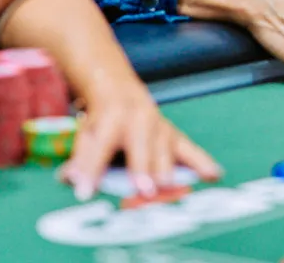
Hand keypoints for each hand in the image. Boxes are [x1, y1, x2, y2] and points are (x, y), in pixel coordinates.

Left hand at [60, 78, 220, 199]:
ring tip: (170, 189)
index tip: (85, 192)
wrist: (119, 90)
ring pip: (165, 148)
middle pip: (140, 146)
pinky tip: (214, 175)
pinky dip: (202, 162)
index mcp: (111, 119)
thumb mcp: (86, 133)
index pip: (99, 147)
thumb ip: (81, 158)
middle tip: (144, 190)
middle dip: (143, 168)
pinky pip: (190, 150)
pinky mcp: (174, 136)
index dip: (91, 170)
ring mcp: (160, 126)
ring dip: (168, 169)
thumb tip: (70, 180)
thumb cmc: (101, 121)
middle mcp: (138, 119)